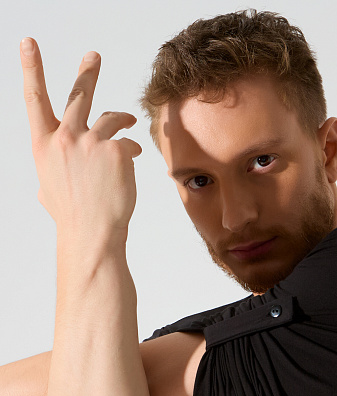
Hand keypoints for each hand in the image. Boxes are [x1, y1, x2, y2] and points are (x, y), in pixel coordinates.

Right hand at [20, 38, 141, 239]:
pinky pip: (128, 143)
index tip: (28, 44)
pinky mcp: (116, 150)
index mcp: (44, 145)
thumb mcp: (49, 189)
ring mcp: (91, 142)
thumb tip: (50, 179)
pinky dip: (131, 150)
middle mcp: (65, 137)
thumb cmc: (70, 217)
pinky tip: (131, 163)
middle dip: (87, 72)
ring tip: (128, 123)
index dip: (30, 68)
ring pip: (111, 118)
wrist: (92, 234)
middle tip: (94, 56)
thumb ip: (52, 171)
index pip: (34, 98)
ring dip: (122, 119)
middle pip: (78, 95)